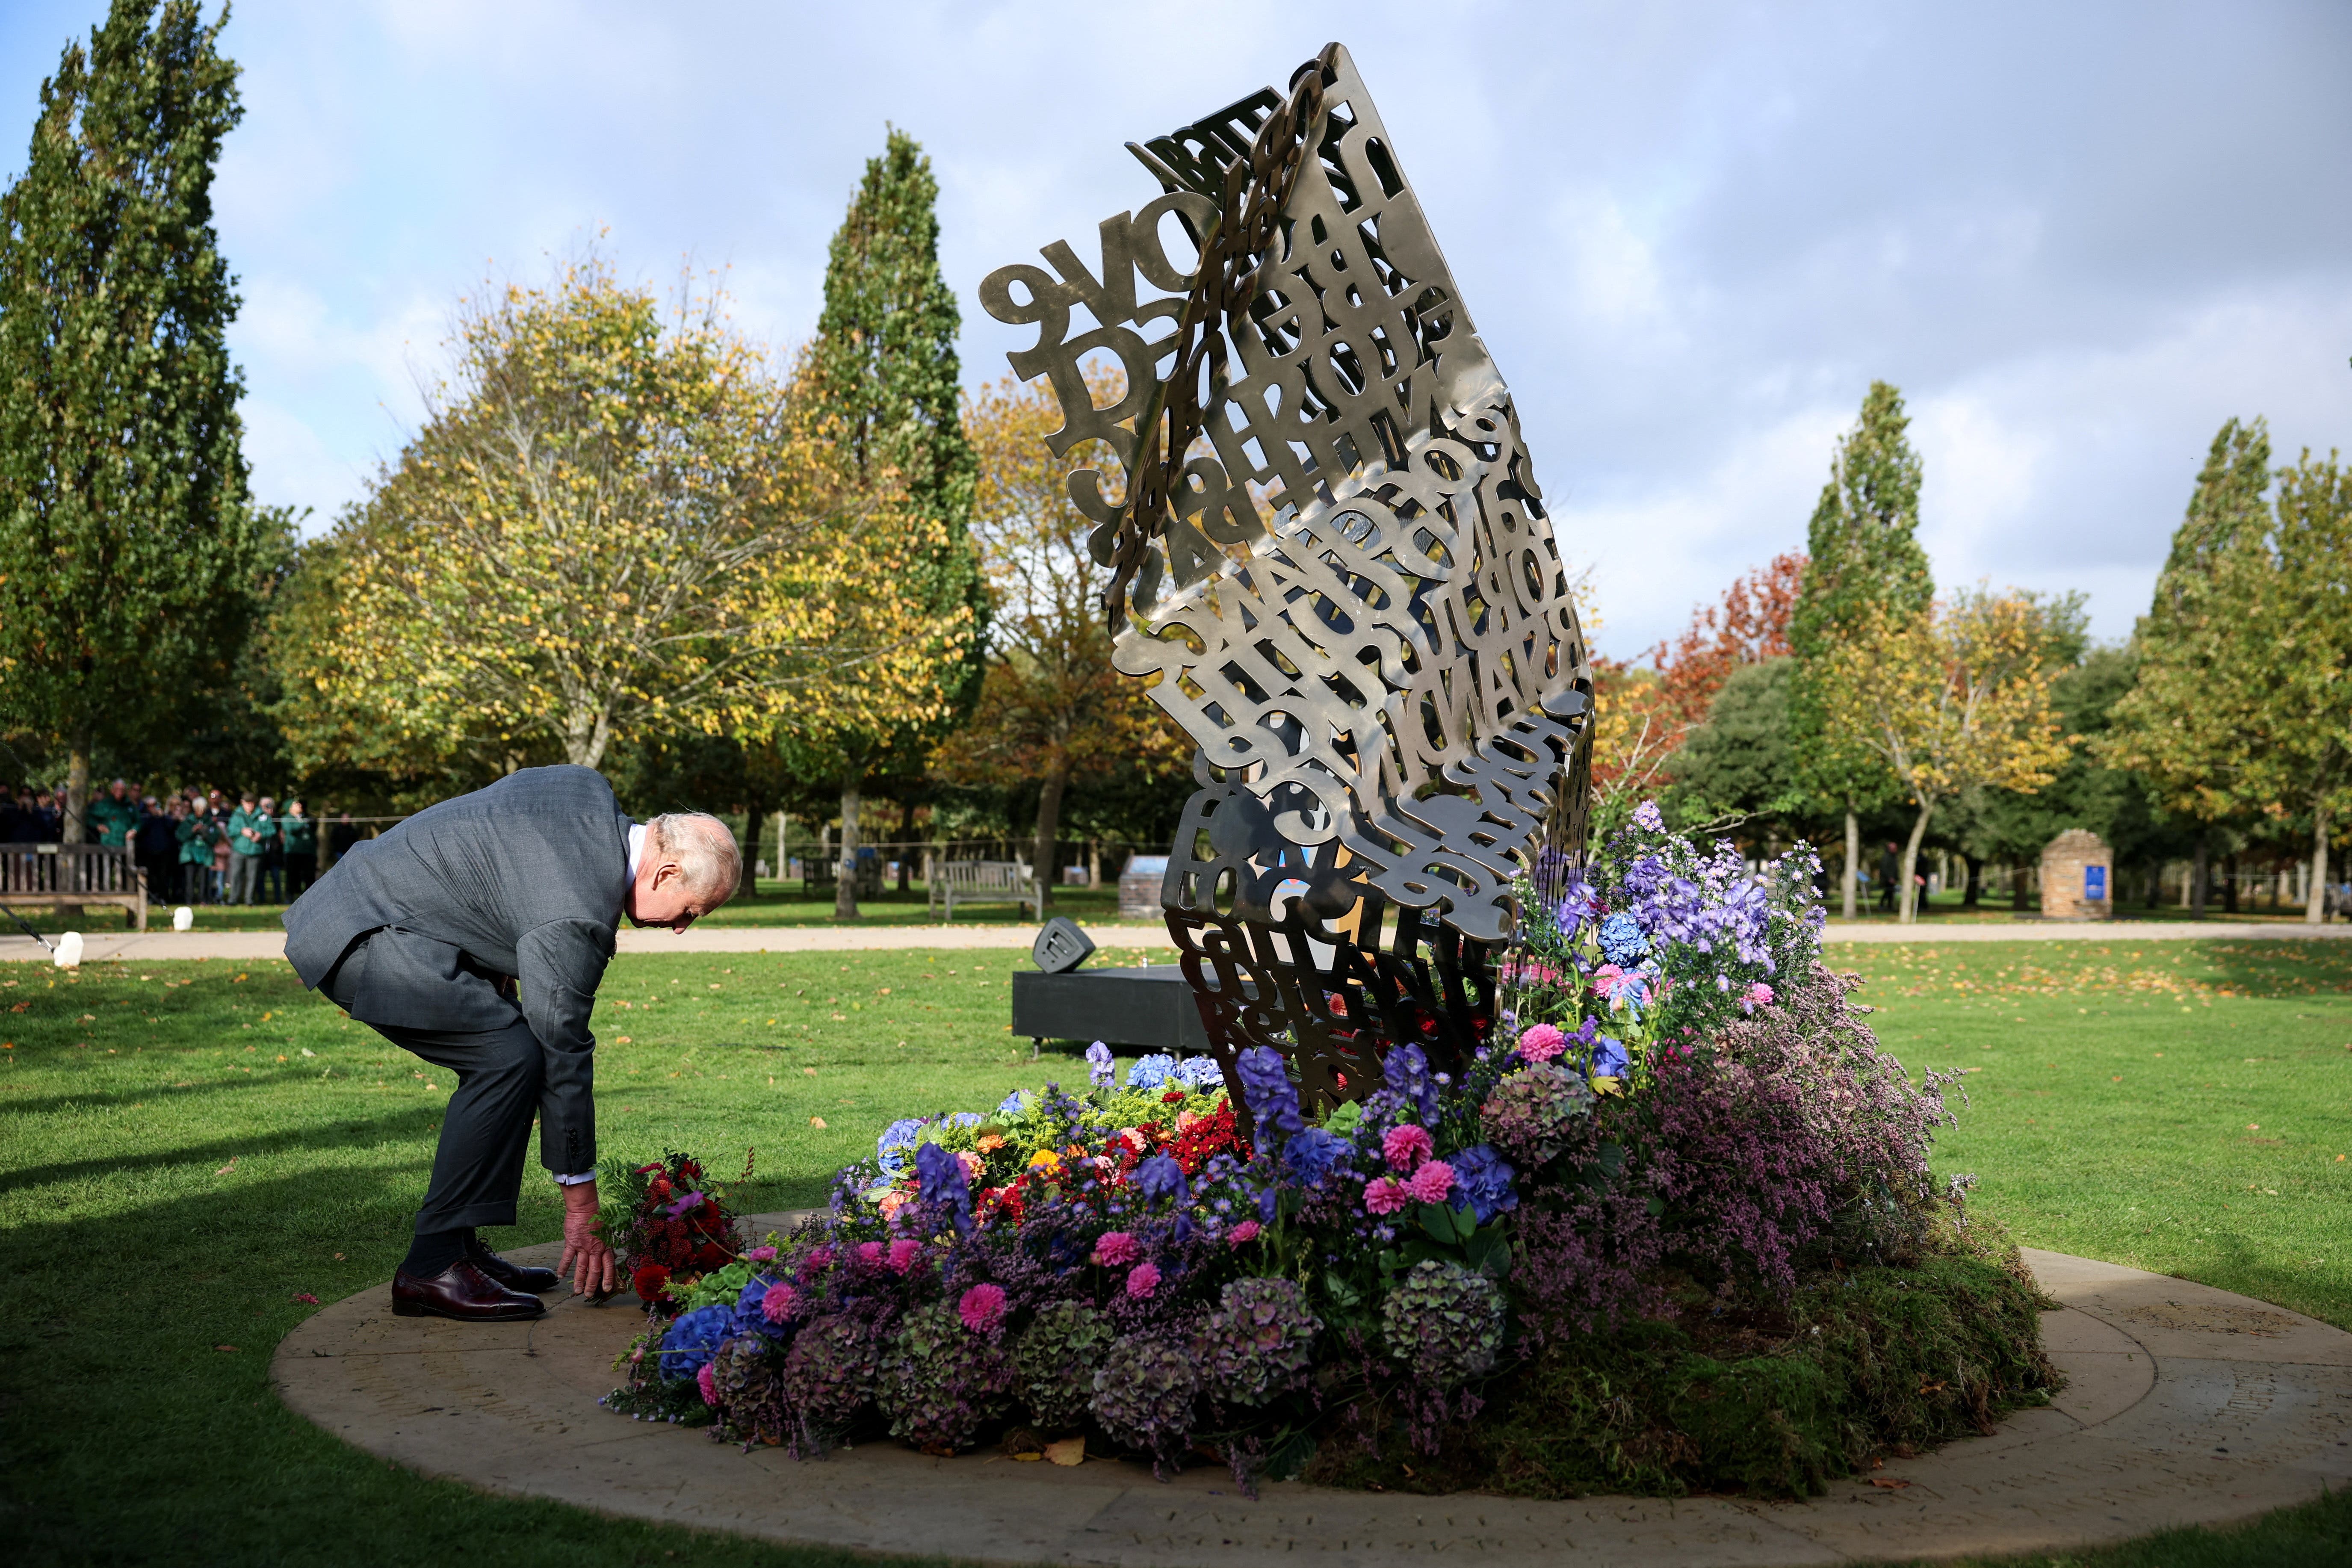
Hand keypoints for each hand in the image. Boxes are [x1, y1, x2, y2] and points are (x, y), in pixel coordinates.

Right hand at [557, 1179, 616, 1296]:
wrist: (585, 1208)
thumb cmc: (597, 1219)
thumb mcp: (607, 1233)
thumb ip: (607, 1246)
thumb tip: (610, 1258)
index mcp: (605, 1246)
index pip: (608, 1266)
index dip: (608, 1278)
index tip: (606, 1289)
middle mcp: (595, 1248)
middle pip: (595, 1270)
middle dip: (592, 1284)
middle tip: (588, 1295)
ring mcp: (583, 1246)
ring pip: (582, 1267)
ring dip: (579, 1280)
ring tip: (577, 1291)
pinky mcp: (571, 1243)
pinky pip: (567, 1258)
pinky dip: (563, 1267)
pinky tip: (560, 1276)